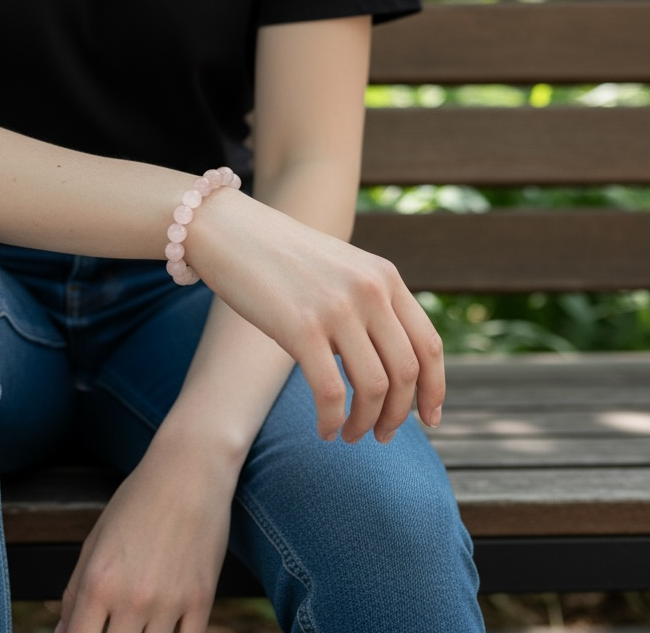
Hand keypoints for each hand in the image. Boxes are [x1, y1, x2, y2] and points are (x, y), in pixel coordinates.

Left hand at [56, 431, 233, 632]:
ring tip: (137, 619)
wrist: (190, 469)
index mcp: (98, 581)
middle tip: (114, 620)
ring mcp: (169, 601)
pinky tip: (164, 626)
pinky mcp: (202, 600)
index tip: (85, 631)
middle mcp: (131, 597)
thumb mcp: (96, 539)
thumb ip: (74, 591)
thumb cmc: (138, 499)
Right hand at [186, 189, 443, 443]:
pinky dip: (333, 422)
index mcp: (385, 276)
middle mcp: (370, 290)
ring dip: (366, 423)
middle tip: (381, 435)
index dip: (435, 390)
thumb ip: (369, 303)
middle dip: (399, 415)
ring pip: (375, 388)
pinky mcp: (301, 328)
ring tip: (351, 434)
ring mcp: (337, 308)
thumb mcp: (340, 268)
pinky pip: (332, 393)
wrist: (228, 229)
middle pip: (407, 373)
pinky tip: (325, 430)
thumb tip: (386, 361)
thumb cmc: (279, 255)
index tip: (429, 419)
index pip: (429, 345)